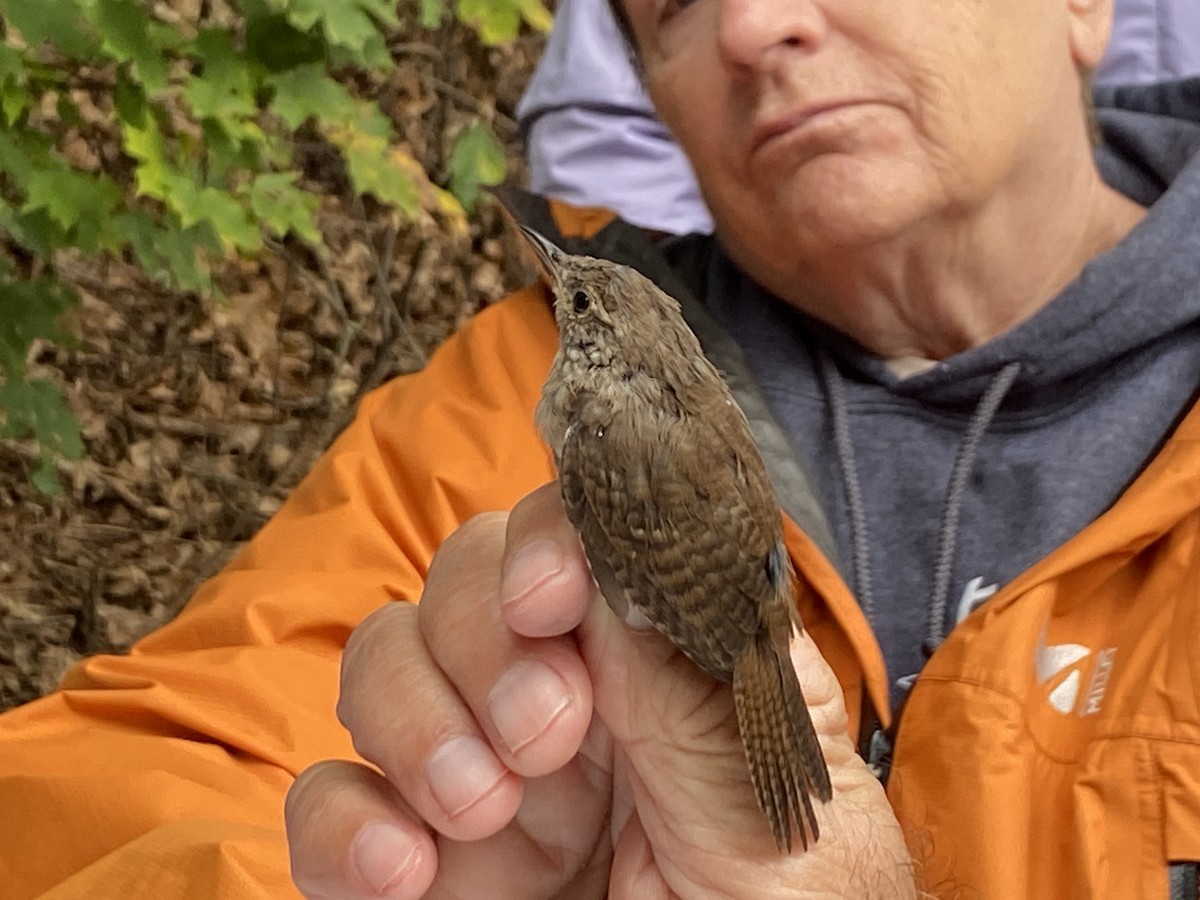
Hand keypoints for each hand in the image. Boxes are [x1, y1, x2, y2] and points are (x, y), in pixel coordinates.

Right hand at [284, 483, 915, 898]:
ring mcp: (483, 781)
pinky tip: (405, 873)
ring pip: (384, 664)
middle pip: (466, 579)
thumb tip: (616, 569)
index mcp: (669, 674)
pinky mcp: (411, 866)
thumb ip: (691, 698)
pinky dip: (342, 819)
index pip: (587, 547)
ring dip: (414, 716)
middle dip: (483, 636)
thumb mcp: (769, 829)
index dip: (551, 541)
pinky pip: (329, 803)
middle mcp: (570, 708)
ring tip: (484, 811)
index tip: (549, 597)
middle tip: (545, 734)